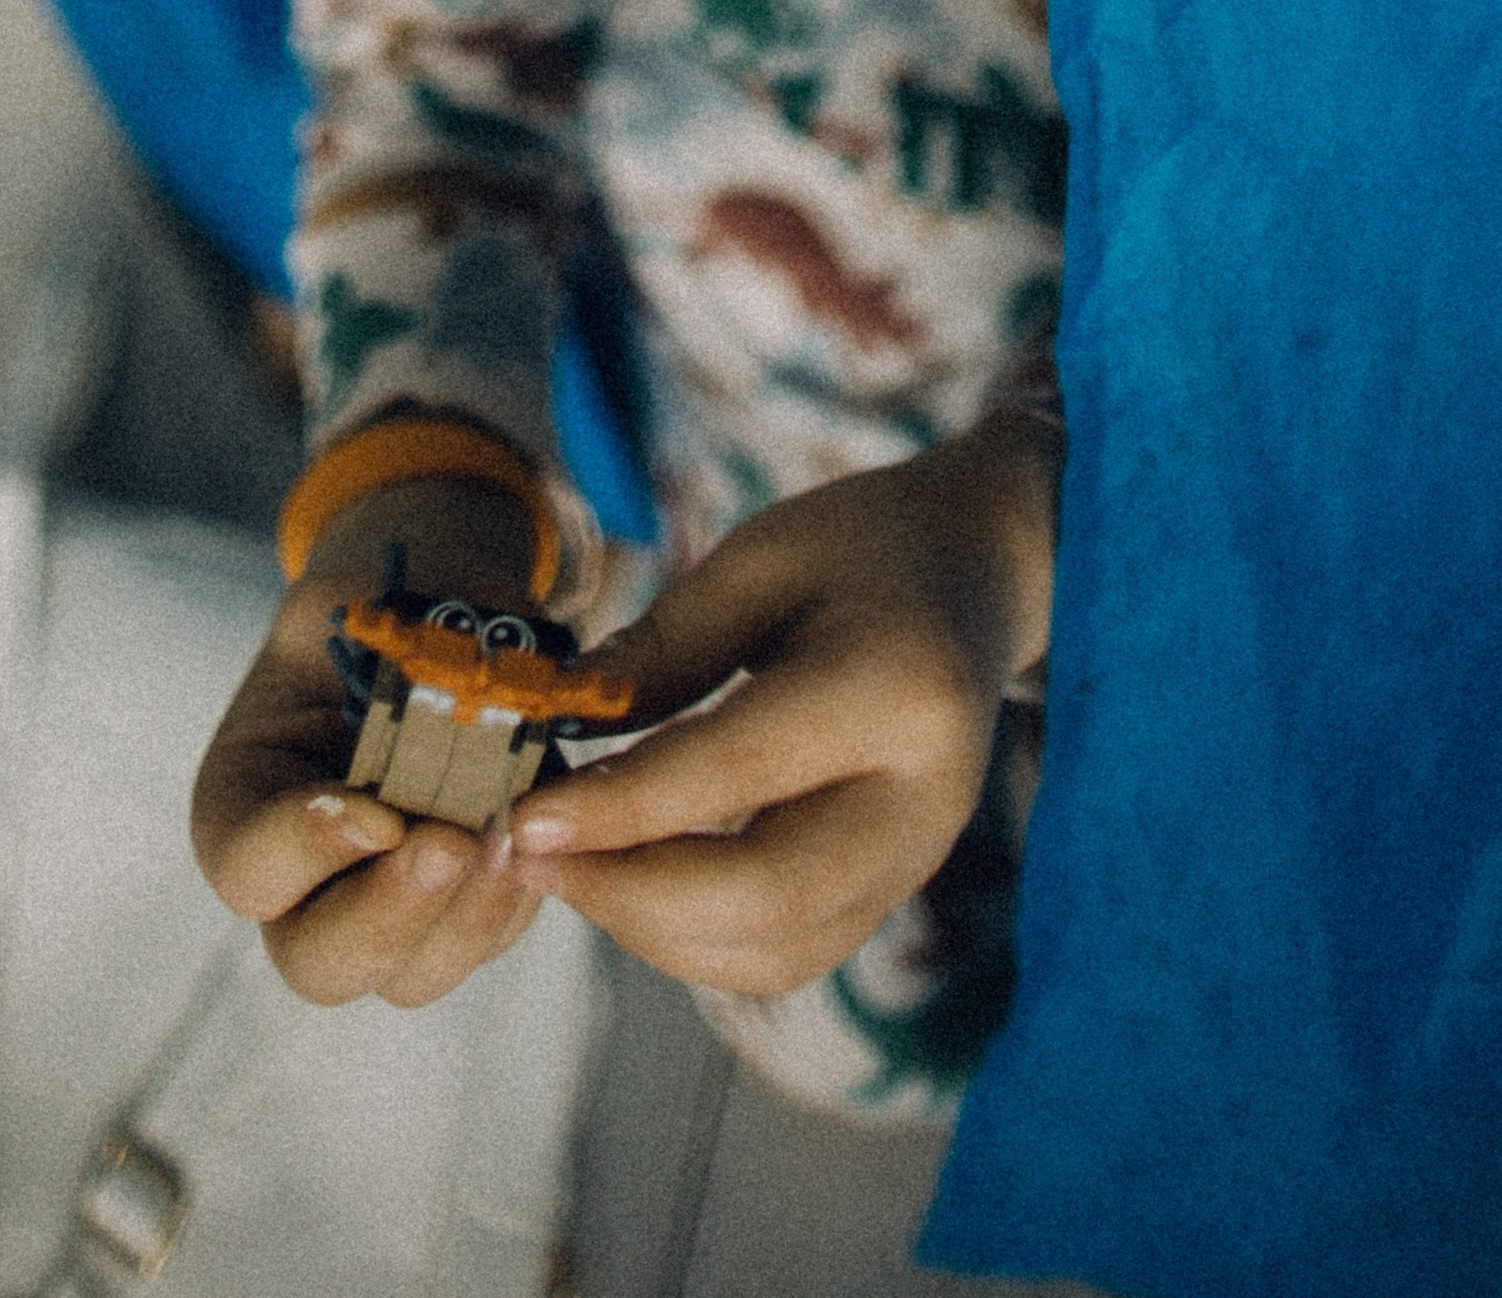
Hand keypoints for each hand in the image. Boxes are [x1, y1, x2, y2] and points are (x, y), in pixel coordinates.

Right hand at [189, 469, 547, 1007]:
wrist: (441, 617)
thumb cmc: (386, 602)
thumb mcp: (364, 603)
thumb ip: (386, 657)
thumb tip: (448, 704)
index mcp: (242, 802)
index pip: (246, 868)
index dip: (305, 851)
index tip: (376, 814)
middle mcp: (301, 882)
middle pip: (318, 963)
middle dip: (387, 916)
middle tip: (447, 847)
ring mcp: (380, 909)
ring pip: (410, 976)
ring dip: (464, 918)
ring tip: (507, 836)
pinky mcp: (457, 912)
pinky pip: (485, 941)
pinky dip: (514, 896)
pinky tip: (534, 833)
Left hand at [504, 402, 1059, 1000]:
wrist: (978, 576)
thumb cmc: (859, 547)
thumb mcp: (758, 558)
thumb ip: (661, 648)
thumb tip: (555, 727)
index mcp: (895, 686)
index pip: (740, 769)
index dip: (623, 805)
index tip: (523, 816)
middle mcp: (921, 797)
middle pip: (768, 897)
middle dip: (630, 894)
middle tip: (527, 853)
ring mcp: (917, 860)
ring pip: (774, 951)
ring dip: (653, 930)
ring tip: (566, 863)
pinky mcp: (893, 893)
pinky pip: (787, 955)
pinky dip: (695, 942)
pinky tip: (631, 880)